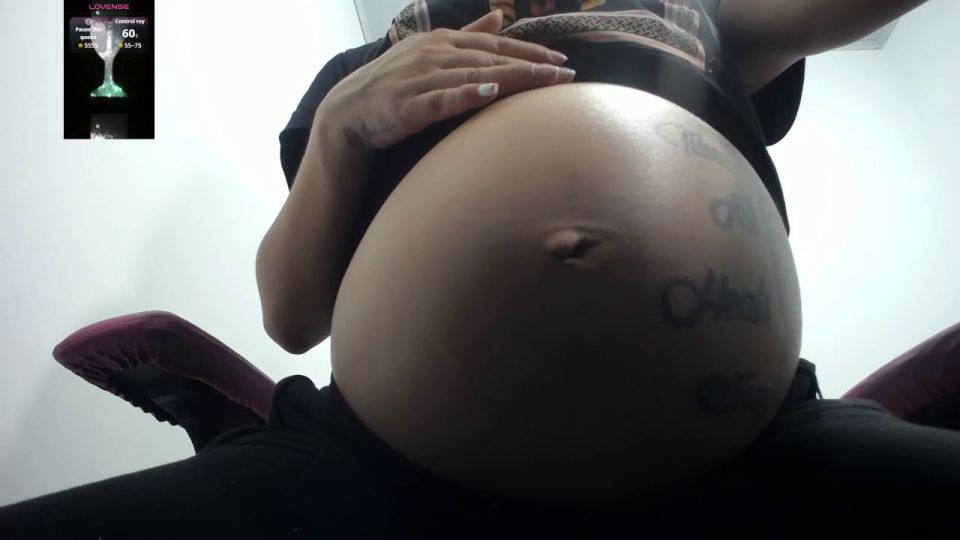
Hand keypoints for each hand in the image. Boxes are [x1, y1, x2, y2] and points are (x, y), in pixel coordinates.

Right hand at [318, 9, 574, 150]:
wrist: (348, 110)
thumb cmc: (393, 83)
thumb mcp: (430, 51)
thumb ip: (467, 36)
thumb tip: (498, 18)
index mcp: (441, 41)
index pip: (493, 45)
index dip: (529, 53)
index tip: (560, 61)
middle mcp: (434, 55)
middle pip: (491, 59)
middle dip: (531, 65)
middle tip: (565, 73)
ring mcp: (422, 79)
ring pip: (475, 76)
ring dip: (512, 78)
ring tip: (544, 82)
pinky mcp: (410, 105)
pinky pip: (443, 98)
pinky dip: (467, 94)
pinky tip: (489, 92)